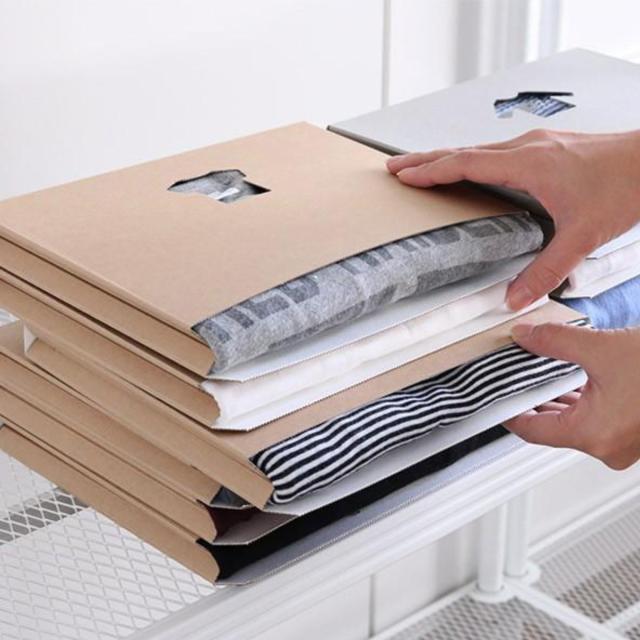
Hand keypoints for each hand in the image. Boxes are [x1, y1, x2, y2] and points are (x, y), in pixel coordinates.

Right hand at [386, 129, 639, 309]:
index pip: (464, 164)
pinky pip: (496, 150)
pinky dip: (472, 158)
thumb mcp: (582, 235)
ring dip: (447, 158)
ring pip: (478, 148)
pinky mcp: (547, 148)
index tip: (403, 176)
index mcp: (526, 163)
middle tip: (396, 167)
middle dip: (425, 159)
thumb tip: (512, 298)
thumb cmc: (625, 185)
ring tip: (424, 168)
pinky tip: (472, 169)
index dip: (430, 171)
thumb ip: (545, 270)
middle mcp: (526, 148)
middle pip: (462, 151)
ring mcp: (537, 144)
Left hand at [504, 321, 639, 468]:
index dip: (507, 412)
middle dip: (531, 398)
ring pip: (574, 422)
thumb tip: (525, 336)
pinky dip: (580, 400)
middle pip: (551, 426)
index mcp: (594, 436)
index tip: (493, 399)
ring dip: (556, 398)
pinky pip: (595, 419)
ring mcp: (623, 443)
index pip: (531, 431)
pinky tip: (570, 379)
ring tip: (536, 373)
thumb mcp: (602, 348)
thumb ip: (554, 342)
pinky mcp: (634, 432)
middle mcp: (608, 448)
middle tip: (512, 376)